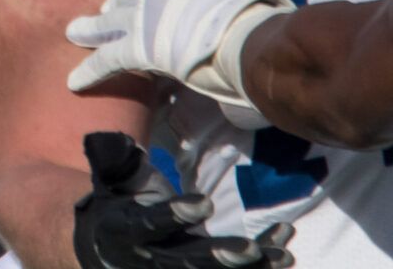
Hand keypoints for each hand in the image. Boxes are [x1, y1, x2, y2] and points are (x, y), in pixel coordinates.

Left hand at [67, 0, 291, 117]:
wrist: (249, 37)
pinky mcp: (138, 49)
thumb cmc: (253, 4)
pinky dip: (88, 71)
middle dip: (112, 5)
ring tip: (73, 33)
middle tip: (101, 12)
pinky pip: (106, 59)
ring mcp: (142, 19)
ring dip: (90, 29)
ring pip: (108, 24)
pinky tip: (73, 82)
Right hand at [74, 132, 293, 268]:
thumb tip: (109, 136)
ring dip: (252, 267)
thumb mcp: (107, 182)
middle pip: (188, 263)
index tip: (205, 203)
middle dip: (221, 258)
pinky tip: (284, 249)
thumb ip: (110, 159)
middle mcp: (154, 258)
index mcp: (128, 230)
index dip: (176, 216)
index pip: (152, 225)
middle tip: (249, 250)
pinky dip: (261, 264)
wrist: (109, 251)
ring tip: (283, 256)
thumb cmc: (115, 206)